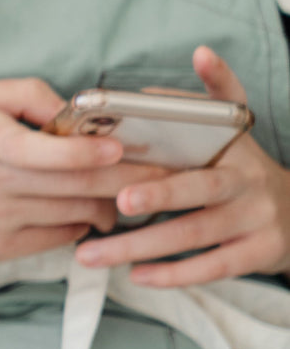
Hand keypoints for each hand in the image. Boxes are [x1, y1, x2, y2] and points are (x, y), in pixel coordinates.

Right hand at [0, 79, 166, 268]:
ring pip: (76, 214)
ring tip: (126, 192)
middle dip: (129, 182)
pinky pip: (61, 238)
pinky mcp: (0, 250)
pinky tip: (85, 211)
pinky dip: (81, 224)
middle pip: (78, 186)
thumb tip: (76, 110)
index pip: (51, 151)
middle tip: (162, 174)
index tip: (122, 149)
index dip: (94, 153)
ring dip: (110, 204)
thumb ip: (25, 94)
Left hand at [75, 47, 289, 286]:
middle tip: (120, 200)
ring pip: (193, 233)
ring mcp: (255, 219)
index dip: (202, 97)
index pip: (218, 117)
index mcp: (233, 147)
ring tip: (90, 254)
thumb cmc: (238, 172)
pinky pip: (210, 267)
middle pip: (200, 187)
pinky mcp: (257, 253)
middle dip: (160, 194)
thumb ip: (199, 106)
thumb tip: (173, 72)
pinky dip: (171, 274)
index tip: (169, 84)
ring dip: (138, 245)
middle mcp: (247, 181)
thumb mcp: (228, 135)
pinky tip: (135, 276)